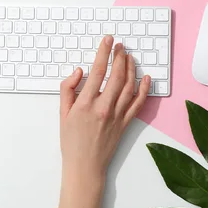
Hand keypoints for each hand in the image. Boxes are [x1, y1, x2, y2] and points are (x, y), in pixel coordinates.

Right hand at [59, 35, 150, 182]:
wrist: (85, 166)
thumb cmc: (71, 141)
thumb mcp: (62, 113)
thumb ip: (68, 89)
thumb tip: (78, 71)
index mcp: (86, 104)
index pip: (98, 71)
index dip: (104, 53)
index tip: (107, 41)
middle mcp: (104, 108)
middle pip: (116, 75)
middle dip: (119, 57)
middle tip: (120, 46)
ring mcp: (117, 116)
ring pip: (129, 86)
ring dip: (131, 68)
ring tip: (129, 56)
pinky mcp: (126, 123)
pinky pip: (138, 103)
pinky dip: (144, 89)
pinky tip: (145, 78)